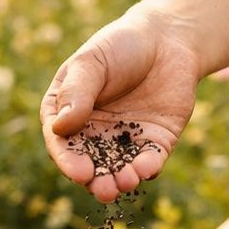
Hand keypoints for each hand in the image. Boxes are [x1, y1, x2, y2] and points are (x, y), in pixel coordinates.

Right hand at [42, 7, 200, 201]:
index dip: (69, 161)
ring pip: (120, 169)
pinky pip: (150, 161)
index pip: (62, 143)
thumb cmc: (119, 46)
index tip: (80, 173)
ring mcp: (125, 140)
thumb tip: (61, 127)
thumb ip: (77, 93)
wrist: (166, 39)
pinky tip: (148, 169)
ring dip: (122, 180)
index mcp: (67, 113)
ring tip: (127, 182)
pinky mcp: (155, 142)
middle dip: (97, 181)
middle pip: (91, 164)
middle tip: (105, 190)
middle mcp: (93, 133)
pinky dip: (149, 168)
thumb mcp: (91, 63)